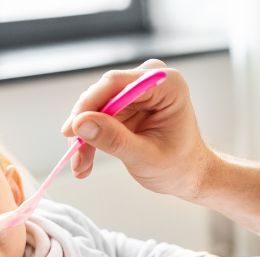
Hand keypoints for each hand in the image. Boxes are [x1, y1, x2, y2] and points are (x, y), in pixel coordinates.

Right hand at [61, 59, 216, 200]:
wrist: (188, 174)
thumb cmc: (178, 166)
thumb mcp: (145, 158)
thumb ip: (114, 139)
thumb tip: (80, 123)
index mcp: (167, 84)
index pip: (117, 83)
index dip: (90, 104)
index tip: (72, 129)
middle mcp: (150, 79)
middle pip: (102, 94)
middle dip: (85, 125)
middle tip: (74, 155)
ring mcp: (136, 91)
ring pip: (95, 107)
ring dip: (85, 137)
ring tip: (80, 166)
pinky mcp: (125, 104)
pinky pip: (98, 116)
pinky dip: (90, 139)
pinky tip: (84, 162)